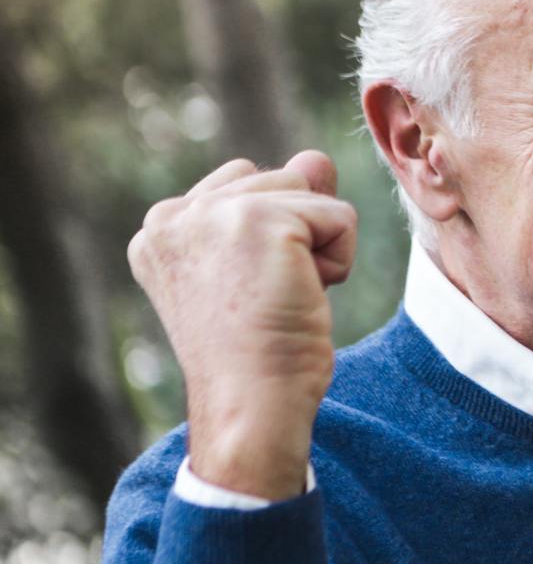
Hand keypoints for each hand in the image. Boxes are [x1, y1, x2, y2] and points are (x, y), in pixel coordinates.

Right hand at [128, 151, 356, 499]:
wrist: (252, 405)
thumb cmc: (257, 353)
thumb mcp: (260, 269)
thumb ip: (280, 205)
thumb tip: (314, 158)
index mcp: (160, 228)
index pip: (242, 186)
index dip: (270, 240)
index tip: (246, 295)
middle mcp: (173, 214)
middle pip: (278, 179)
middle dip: (295, 237)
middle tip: (268, 298)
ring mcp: (213, 214)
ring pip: (310, 191)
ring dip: (318, 247)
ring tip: (284, 296)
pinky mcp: (259, 220)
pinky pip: (340, 216)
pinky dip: (340, 260)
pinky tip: (305, 297)